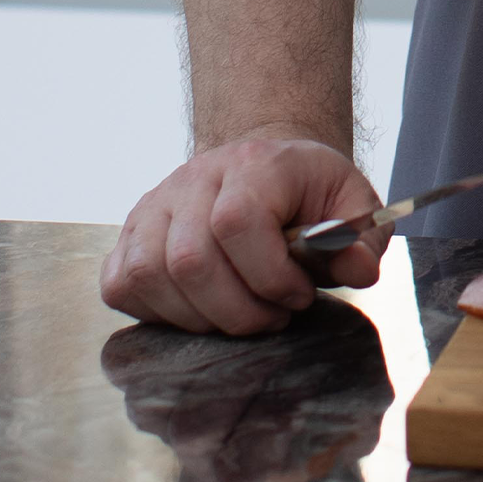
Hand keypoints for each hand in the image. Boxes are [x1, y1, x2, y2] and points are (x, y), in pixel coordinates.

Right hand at [101, 133, 386, 334]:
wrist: (262, 168)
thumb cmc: (307, 193)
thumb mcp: (351, 203)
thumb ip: (361, 240)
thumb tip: (358, 270)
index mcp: (253, 163)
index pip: (237, 221)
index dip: (268, 276)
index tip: (298, 295)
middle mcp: (194, 178)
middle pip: (190, 260)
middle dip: (237, 311)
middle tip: (271, 317)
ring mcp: (154, 205)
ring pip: (150, 276)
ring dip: (199, 318)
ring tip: (238, 315)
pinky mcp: (128, 236)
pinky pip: (121, 286)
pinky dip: (157, 313)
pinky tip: (198, 309)